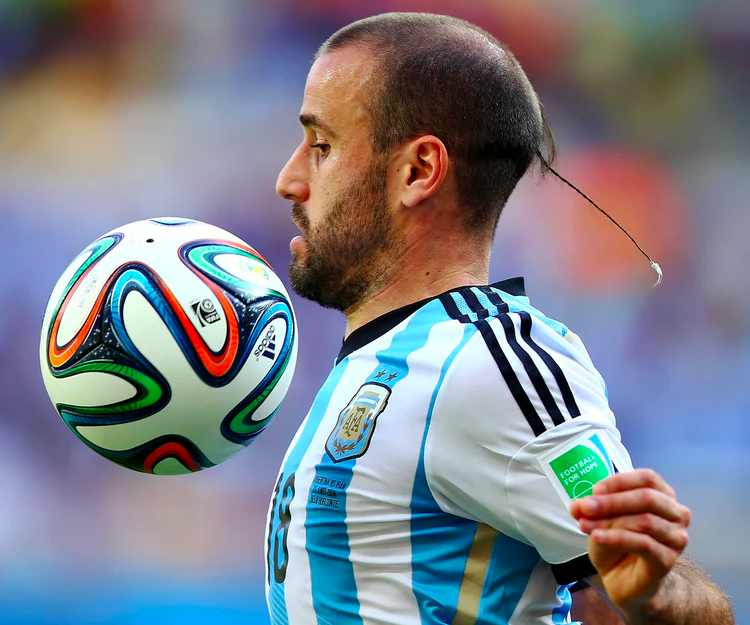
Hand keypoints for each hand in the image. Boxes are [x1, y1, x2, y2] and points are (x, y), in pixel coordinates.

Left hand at [570, 469, 690, 615]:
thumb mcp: (600, 518)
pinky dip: (616, 538)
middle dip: (612, 501)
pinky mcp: (668, 560)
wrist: (623, 578)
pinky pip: (643, 544)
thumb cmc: (617, 541)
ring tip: (584, 525)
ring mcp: (676, 538)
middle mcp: (677, 514)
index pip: (647, 478)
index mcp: (663, 495)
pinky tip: (596, 537)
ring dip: (610, 521)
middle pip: (647, 498)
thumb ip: (590, 508)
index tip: (595, 490)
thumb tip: (578, 505)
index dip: (620, 481)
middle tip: (585, 506)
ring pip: (644, 521)